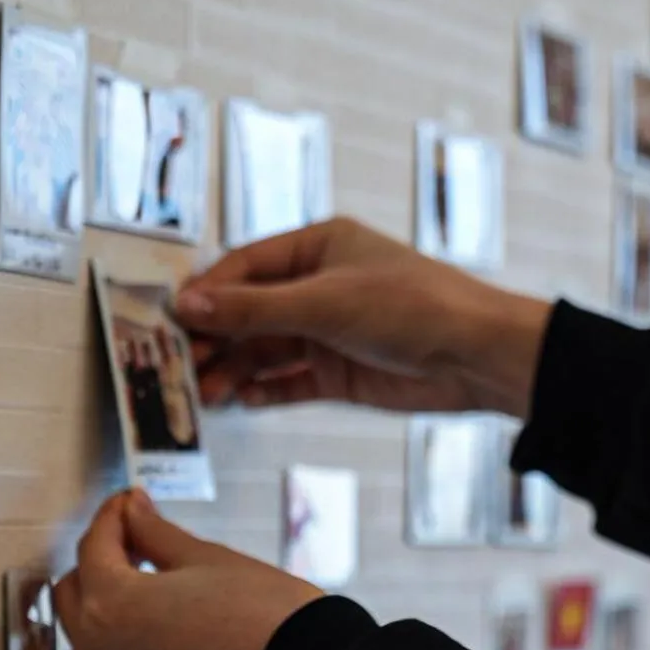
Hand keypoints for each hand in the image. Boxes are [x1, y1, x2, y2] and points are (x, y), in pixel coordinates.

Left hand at [53, 491, 321, 649]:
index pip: (94, 547)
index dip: (116, 518)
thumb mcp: (209, 560)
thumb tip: (133, 511)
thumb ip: (157, 535)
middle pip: (70, 603)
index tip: (131, 507)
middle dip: (97, 573)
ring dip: (89, 644)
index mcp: (110, 604)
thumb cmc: (267, 620)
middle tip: (133, 559)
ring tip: (125, 631)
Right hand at [177, 217, 549, 421]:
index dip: (209, 293)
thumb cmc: (411, 306)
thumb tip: (187, 303)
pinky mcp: (339, 374)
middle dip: (217, 338)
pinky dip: (265, 391)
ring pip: (265, 350)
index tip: (173, 319)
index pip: (245, 266)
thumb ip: (253, 308)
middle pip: (250, 312)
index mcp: (318, 247)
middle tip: (183, 365)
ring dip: (235, 370)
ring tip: (207, 394)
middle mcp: (320, 286)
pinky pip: (289, 382)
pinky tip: (242, 402)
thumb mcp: (324, 302)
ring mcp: (329, 332)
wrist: (476, 357)